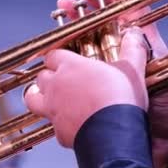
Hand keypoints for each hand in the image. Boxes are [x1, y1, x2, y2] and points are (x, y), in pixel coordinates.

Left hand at [24, 28, 148, 147]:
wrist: (114, 133)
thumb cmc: (120, 98)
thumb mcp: (132, 69)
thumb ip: (132, 50)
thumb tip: (135, 34)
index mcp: (71, 66)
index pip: (53, 55)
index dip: (59, 58)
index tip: (67, 61)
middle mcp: (56, 86)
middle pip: (41, 76)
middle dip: (49, 77)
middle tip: (62, 80)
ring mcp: (53, 109)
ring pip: (33, 99)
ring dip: (38, 97)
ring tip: (49, 99)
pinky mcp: (58, 131)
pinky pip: (53, 125)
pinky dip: (60, 125)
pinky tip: (72, 125)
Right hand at [56, 0, 167, 167]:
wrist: (165, 143)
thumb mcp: (161, 73)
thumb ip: (144, 52)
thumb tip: (130, 29)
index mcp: (142, 45)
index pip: (130, 8)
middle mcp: (122, 55)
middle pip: (100, 22)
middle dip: (83, 7)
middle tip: (66, 0)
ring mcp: (107, 72)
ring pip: (85, 44)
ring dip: (70, 30)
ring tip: (56, 20)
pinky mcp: (95, 91)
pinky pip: (77, 74)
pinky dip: (64, 64)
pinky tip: (52, 57)